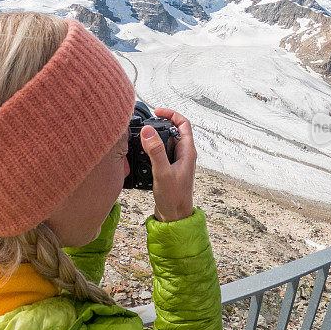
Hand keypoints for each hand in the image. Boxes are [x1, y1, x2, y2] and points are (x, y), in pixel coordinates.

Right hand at [139, 107, 196, 222]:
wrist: (175, 217)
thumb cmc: (174, 198)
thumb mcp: (162, 172)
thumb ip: (156, 151)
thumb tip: (149, 130)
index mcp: (187, 152)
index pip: (183, 124)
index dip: (171, 114)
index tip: (157, 112)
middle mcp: (184, 155)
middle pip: (174, 130)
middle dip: (160, 124)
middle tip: (146, 123)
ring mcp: (177, 162)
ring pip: (167, 142)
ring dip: (156, 137)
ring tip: (143, 136)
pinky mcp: (169, 169)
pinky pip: (162, 153)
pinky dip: (153, 149)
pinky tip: (143, 154)